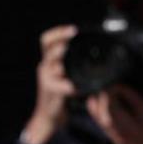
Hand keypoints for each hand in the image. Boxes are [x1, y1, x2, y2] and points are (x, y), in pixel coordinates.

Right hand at [21, 25, 77, 143]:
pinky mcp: (48, 91)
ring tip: (67, 52)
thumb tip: (97, 50)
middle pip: (47, 45)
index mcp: (52, 59)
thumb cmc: (64, 91)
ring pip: (49, 63)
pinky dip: (65, 85)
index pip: (48, 40)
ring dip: (58, 57)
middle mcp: (46, 65)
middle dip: (59, 38)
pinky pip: (55, 85)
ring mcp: (45, 77)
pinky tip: (73, 86)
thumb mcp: (69, 73)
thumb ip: (75, 62)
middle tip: (72, 33)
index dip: (58, 32)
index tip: (74, 29)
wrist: (51, 114)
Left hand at [87, 86, 142, 143]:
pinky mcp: (115, 140)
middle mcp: (133, 129)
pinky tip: (92, 101)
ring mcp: (122, 136)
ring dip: (100, 101)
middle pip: (114, 110)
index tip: (122, 83)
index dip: (125, 90)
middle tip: (108, 83)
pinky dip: (95, 112)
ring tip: (100, 89)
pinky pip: (102, 124)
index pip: (134, 102)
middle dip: (108, 94)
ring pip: (105, 117)